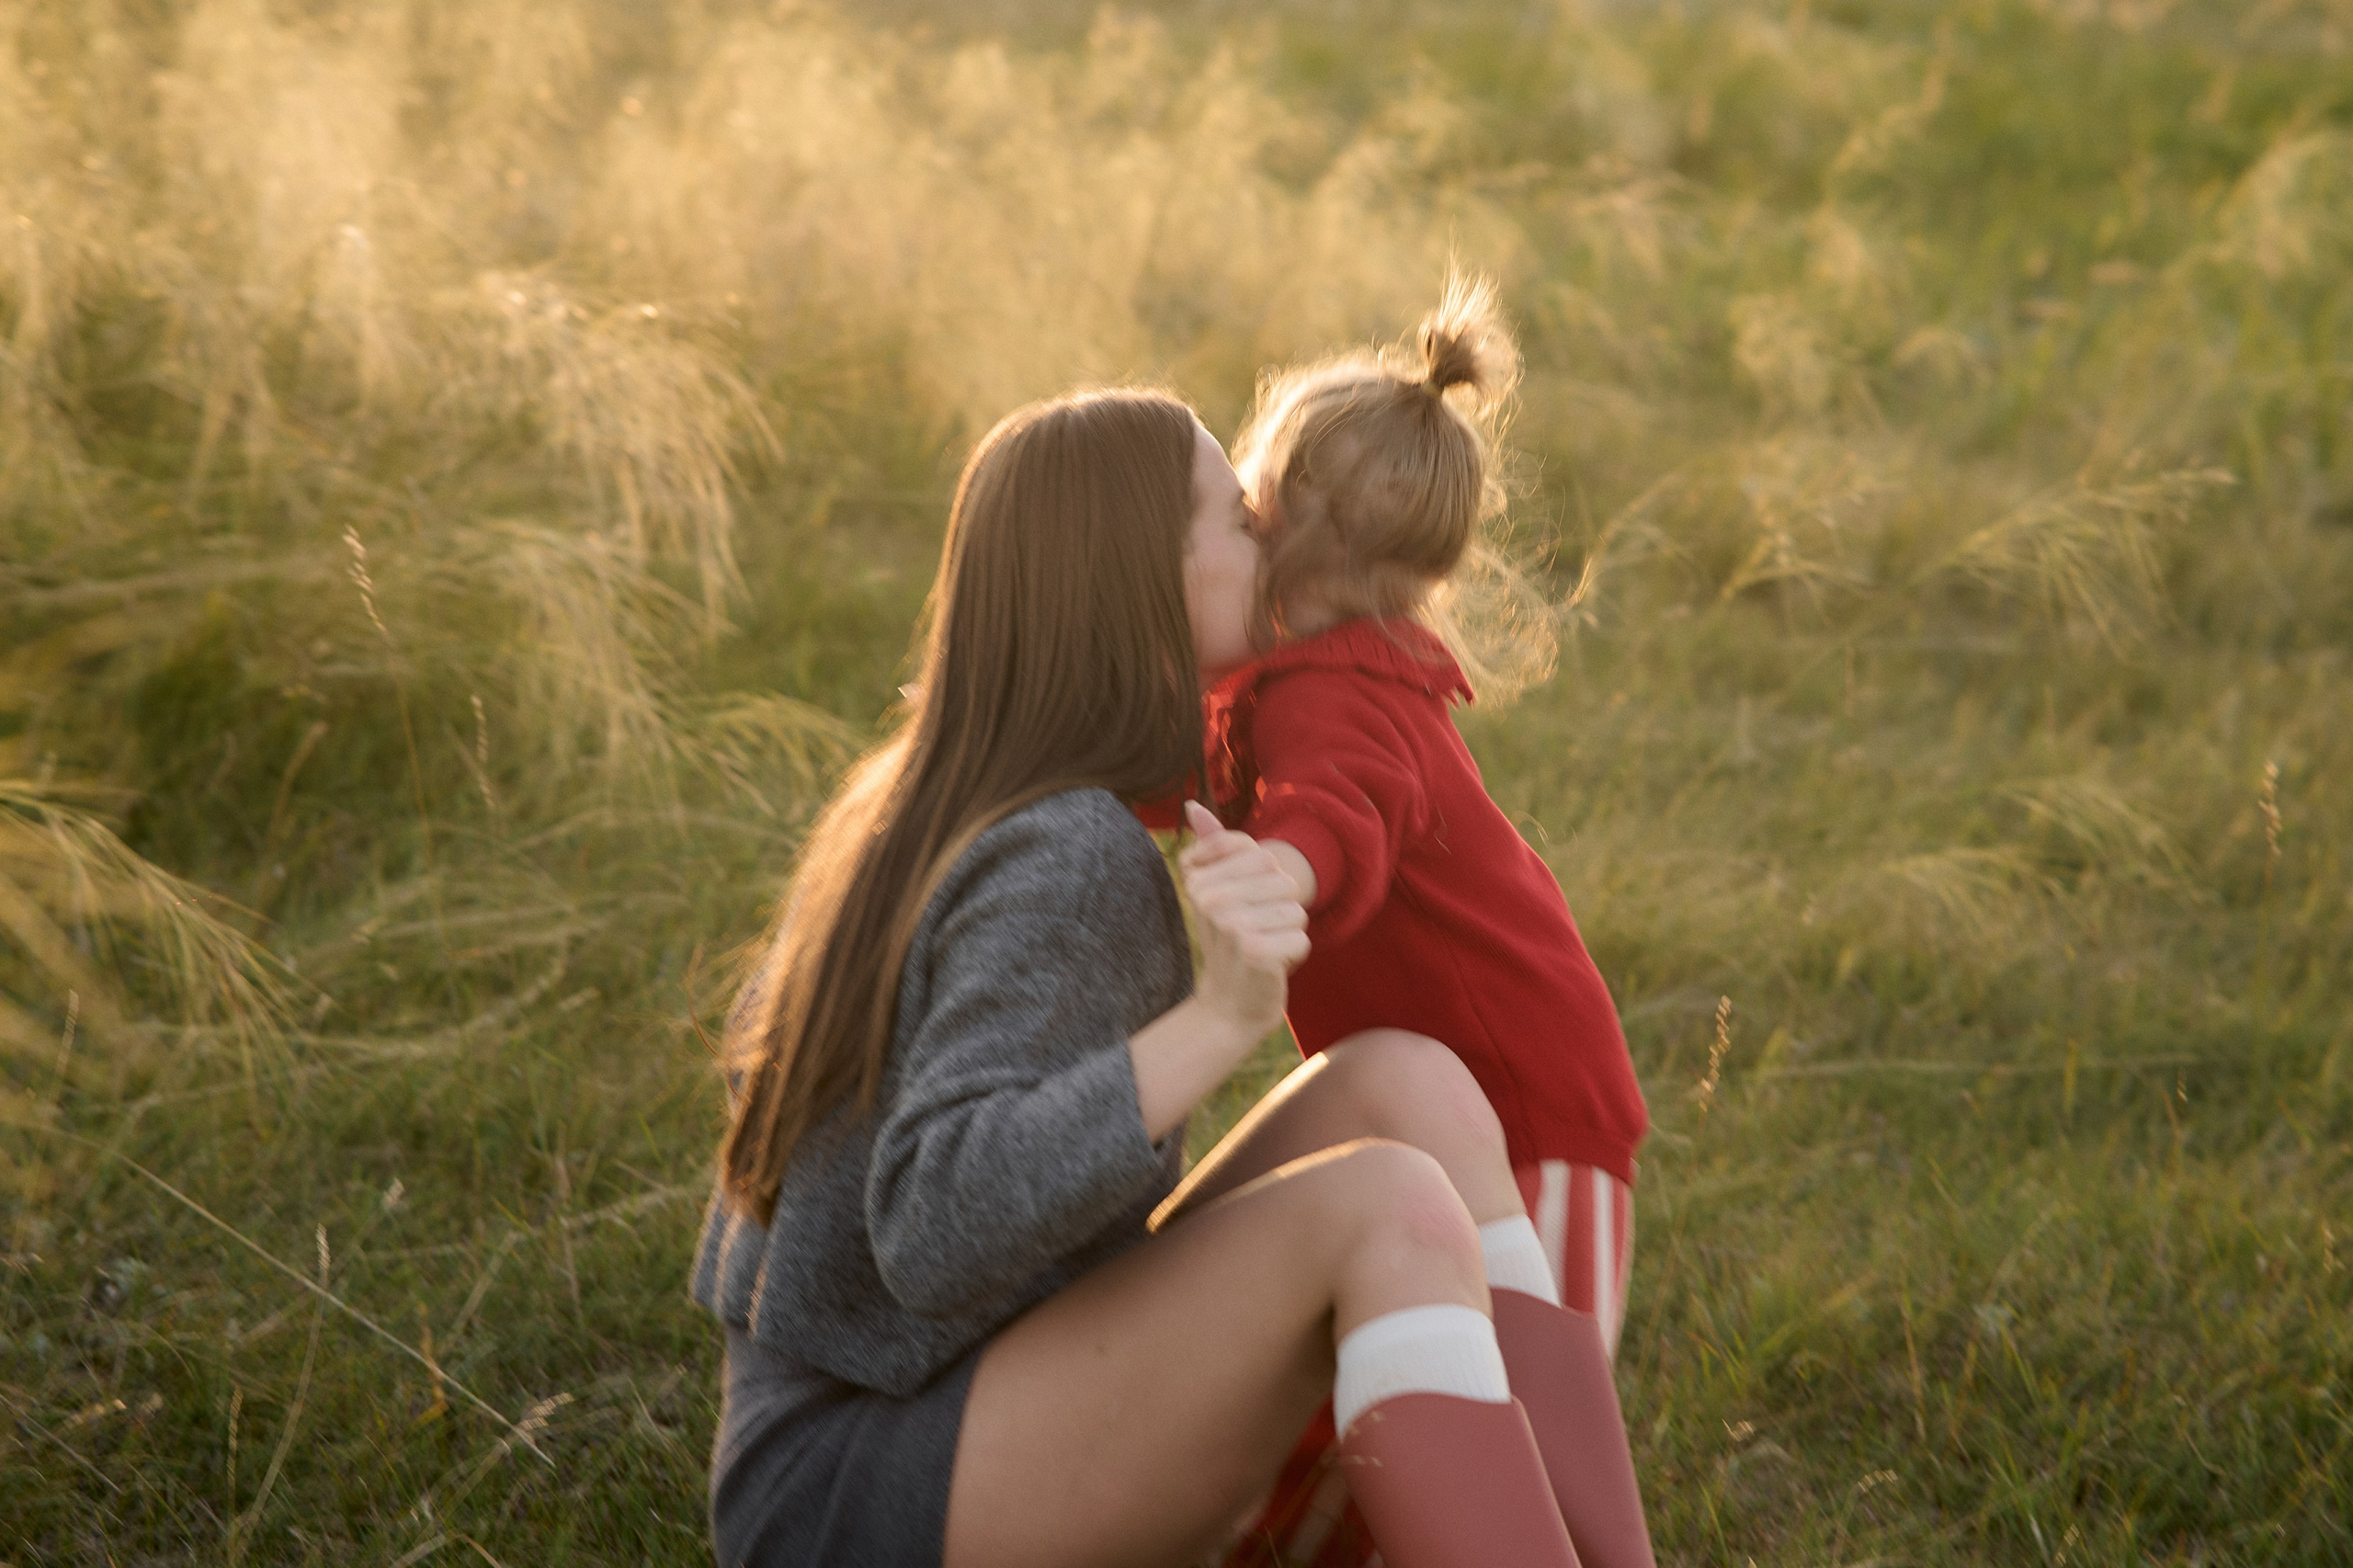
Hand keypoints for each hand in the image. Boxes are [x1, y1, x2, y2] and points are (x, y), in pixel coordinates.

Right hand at [1178, 800, 1309, 1041]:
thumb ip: (1212, 846)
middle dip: (1281, 906)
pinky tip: (1270, 967)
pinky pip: (1302, 937)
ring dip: (1289, 931)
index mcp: (1198, 879)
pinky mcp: (1257, 952)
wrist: (1228, 1004)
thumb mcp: (1217, 891)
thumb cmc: (1230, 941)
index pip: (1259, 853)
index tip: (1243, 907)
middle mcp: (1209, 898)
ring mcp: (1231, 925)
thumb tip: (1193, 805)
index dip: (1265, 882)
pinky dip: (1294, 954)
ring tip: (1263, 946)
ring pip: (1296, 908)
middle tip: (1256, 931)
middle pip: (1282, 879)